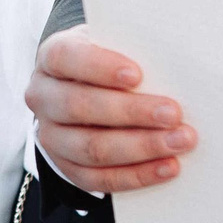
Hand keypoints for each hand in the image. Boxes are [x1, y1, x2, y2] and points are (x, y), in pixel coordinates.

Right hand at [24, 31, 192, 193]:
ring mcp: (51, 136)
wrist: (89, 89)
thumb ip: (133, 48)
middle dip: (131, 112)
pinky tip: (168, 167)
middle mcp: (43, 97)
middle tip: (173, 113)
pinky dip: (137, 175)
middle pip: (79, 106)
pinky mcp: (66, 167)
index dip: (99, 67)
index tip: (137, 75)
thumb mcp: (115, 43)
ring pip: (91, 148)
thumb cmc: (110, 61)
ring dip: (140, 147)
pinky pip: (100, 179)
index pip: (66, 58)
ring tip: (179, 142)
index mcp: (52, 57)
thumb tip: (174, 61)